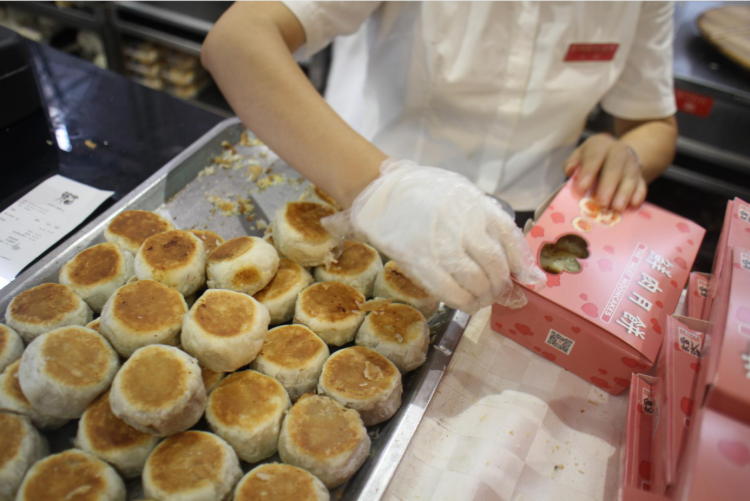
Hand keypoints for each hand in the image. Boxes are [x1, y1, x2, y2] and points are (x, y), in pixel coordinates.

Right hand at [321, 159, 545, 313]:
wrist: (382, 192)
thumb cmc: (428, 195)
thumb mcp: (465, 198)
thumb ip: (491, 226)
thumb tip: (522, 266)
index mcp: (475, 205)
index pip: (509, 237)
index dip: (521, 264)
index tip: (527, 279)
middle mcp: (462, 224)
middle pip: (494, 266)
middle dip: (501, 286)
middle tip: (500, 293)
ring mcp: (440, 245)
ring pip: (475, 283)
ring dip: (484, 298)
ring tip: (482, 299)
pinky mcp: (420, 262)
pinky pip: (450, 292)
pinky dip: (464, 303)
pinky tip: (466, 302)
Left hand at [563, 133, 646, 211]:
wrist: (618, 154)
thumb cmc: (593, 159)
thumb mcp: (580, 156)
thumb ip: (572, 164)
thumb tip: (570, 172)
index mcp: (600, 146)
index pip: (594, 157)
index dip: (588, 172)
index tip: (581, 188)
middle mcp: (619, 153)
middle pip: (615, 168)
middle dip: (608, 186)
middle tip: (601, 202)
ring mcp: (631, 165)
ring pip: (630, 179)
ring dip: (624, 194)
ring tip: (617, 209)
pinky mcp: (640, 177)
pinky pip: (642, 186)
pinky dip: (638, 196)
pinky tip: (633, 205)